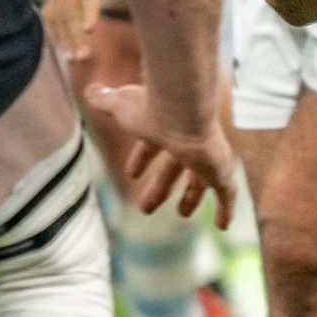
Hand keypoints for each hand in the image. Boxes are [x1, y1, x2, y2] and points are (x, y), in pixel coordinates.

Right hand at [43, 0, 110, 63]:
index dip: (88, 8)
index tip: (90, 28)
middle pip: (69, 8)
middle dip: (74, 33)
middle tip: (83, 57)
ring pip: (57, 14)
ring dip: (64, 38)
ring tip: (76, 59)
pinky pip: (50, 14)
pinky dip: (54, 33)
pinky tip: (63, 51)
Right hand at [84, 84, 235, 227]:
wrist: (181, 108)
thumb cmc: (150, 107)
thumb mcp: (120, 105)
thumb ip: (106, 99)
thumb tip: (90, 91)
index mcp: (167, 126)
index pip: (154, 144)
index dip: (144, 158)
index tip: (133, 173)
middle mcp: (189, 140)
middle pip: (176, 167)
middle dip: (162, 186)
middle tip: (146, 208)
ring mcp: (207, 157)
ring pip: (200, 181)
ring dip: (191, 198)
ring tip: (181, 215)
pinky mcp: (220, 171)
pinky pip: (226, 194)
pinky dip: (225, 210)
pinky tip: (223, 225)